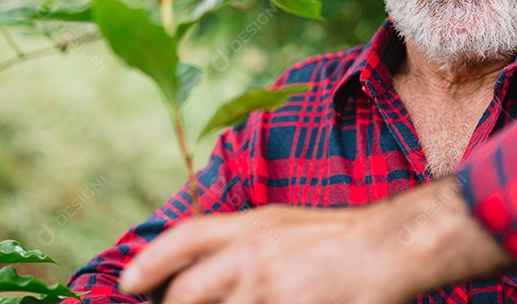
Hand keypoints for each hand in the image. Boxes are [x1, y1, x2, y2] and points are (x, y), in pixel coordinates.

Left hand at [118, 176, 512, 303]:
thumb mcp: (284, 223)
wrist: (388, 249)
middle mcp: (251, 257)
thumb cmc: (339, 238)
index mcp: (250, 226)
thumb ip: (244, 242)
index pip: (183, 240)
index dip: (148, 263)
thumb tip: (208, 266)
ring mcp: (268, 292)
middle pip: (186, 293)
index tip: (128, 285)